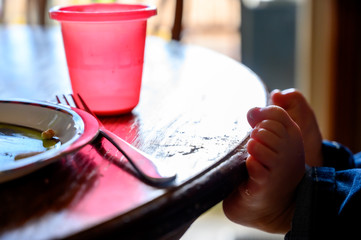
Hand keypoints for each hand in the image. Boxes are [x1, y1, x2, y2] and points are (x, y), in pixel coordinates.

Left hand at [223, 106, 304, 232]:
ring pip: (259, 144)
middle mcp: (290, 151)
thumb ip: (266, 120)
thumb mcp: (274, 140)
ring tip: (253, 156)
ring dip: (251, 148)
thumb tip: (252, 110)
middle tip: (255, 145)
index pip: (277, 114)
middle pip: (267, 128)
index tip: (256, 128)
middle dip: (256, 133)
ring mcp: (279, 168)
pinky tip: (250, 168)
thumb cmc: (269, 167)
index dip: (262, 118)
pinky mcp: (265, 184)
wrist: (270, 205)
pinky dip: (249, 164)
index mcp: (292, 137)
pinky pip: (254, 164)